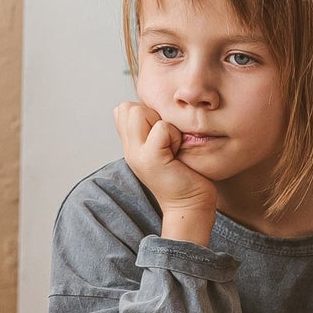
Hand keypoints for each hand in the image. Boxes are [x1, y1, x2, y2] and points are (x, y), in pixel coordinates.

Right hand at [115, 101, 216, 241]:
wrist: (189, 206)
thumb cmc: (184, 176)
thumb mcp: (162, 149)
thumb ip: (153, 130)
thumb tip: (154, 109)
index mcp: (130, 145)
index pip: (122, 109)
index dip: (145, 113)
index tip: (161, 135)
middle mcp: (128, 149)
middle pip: (127, 107)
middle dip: (152, 115)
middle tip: (166, 140)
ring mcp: (136, 154)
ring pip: (139, 112)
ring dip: (162, 124)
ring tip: (171, 145)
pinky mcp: (150, 158)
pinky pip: (161, 128)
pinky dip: (173, 135)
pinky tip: (177, 152)